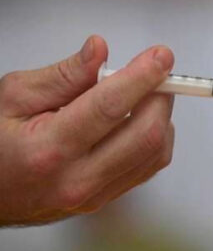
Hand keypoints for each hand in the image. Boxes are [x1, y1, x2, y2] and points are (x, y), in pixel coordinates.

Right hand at [0, 35, 175, 225]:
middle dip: (161, 96)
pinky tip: (139, 120)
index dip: (141, 78)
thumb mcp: (13, 98)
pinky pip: (149, 167)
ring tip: (144, 94)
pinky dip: (156, 138)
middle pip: (145, 135)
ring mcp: (94, 194)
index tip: (161, 56)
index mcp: (48, 149)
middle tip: (158, 71)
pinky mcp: (106, 200)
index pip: (109, 108)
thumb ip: (62, 76)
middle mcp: (76, 178)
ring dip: (161, 117)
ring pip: (155, 152)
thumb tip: (99, 50)